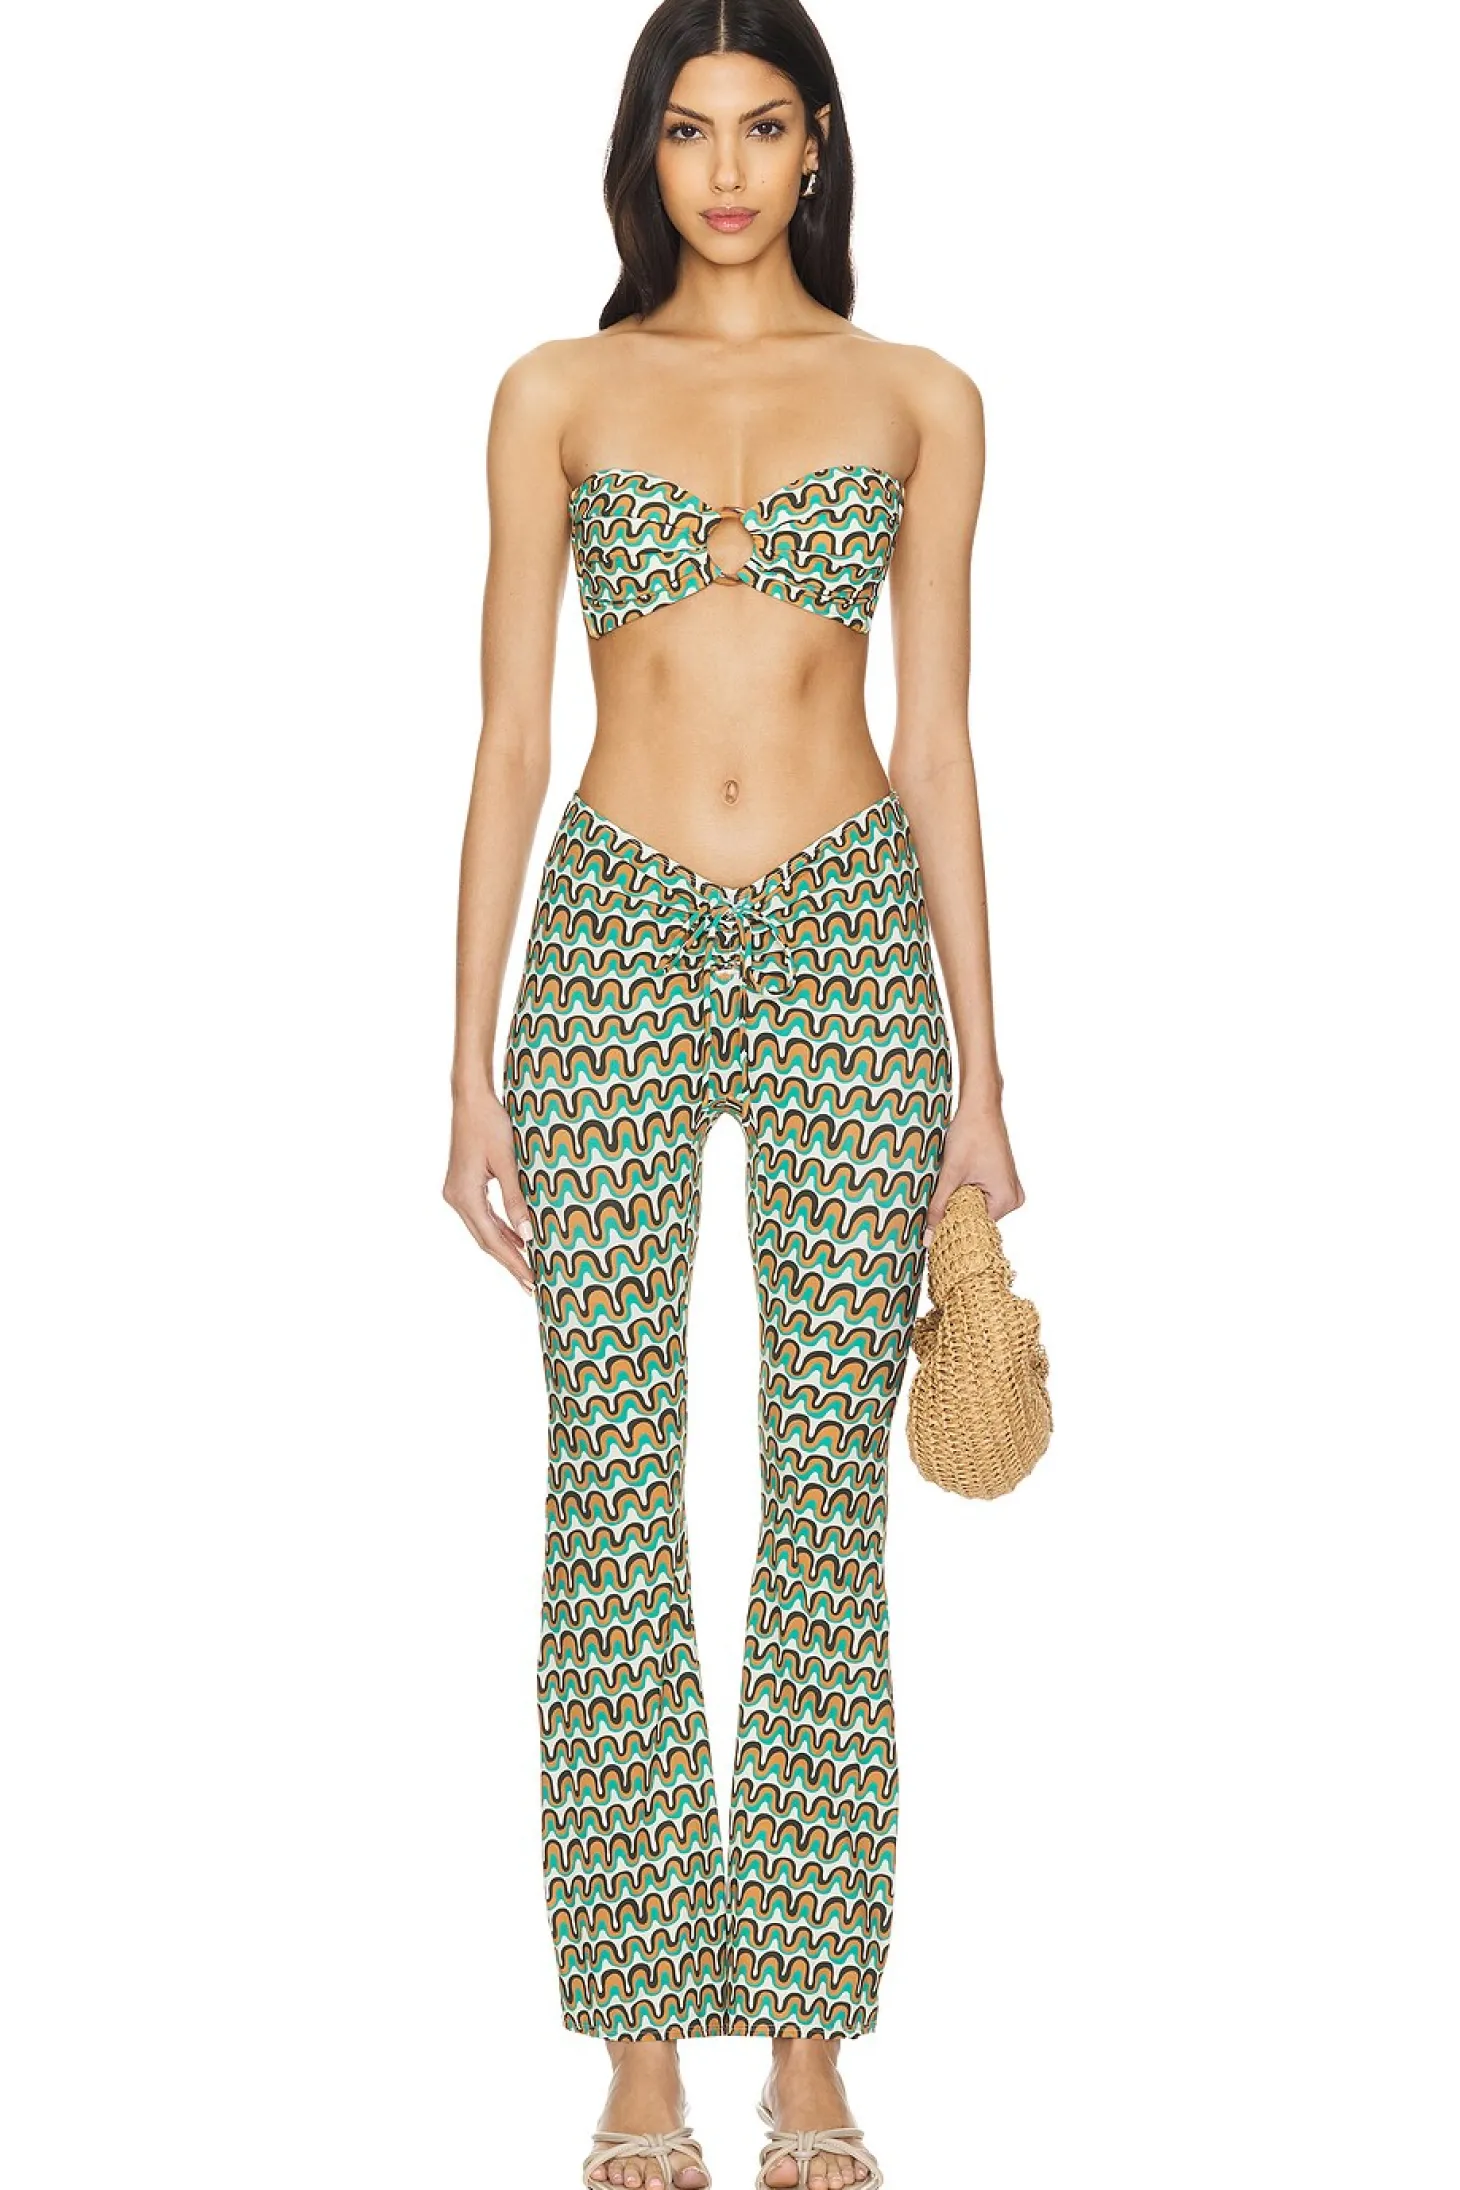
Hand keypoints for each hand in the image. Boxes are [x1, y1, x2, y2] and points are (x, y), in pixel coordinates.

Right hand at [442, 1085, 534, 1291]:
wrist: (470, 1099)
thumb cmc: (490, 1123)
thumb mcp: (508, 1161)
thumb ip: (516, 1199)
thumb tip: (527, 1234)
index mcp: (464, 1195)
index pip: (492, 1240)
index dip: (513, 1262)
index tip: (532, 1280)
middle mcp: (455, 1198)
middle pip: (485, 1240)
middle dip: (510, 1262)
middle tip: (532, 1285)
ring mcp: (457, 1192)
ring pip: (483, 1230)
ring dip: (505, 1248)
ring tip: (527, 1268)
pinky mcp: (463, 1185)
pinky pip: (482, 1216)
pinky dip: (499, 1230)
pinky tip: (515, 1239)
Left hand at [927, 1093, 1023, 1231]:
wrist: (980, 1106)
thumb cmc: (970, 1134)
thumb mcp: (951, 1173)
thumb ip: (939, 1206)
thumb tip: (928, 1237)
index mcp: (1006, 1200)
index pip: (976, 1228)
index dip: (953, 1226)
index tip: (934, 1229)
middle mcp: (1014, 1198)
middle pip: (977, 1218)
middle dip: (956, 1212)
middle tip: (936, 1204)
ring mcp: (1010, 1188)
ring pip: (977, 1206)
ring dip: (960, 1200)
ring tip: (947, 1186)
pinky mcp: (1002, 1180)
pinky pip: (982, 1195)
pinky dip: (966, 1191)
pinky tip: (956, 1180)